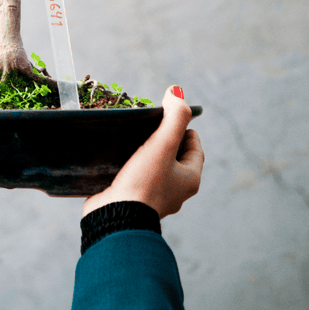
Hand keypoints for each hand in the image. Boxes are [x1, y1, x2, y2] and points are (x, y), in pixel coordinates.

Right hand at [83, 85, 204, 218]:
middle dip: (163, 140)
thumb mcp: (162, 145)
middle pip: (173, 157)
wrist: (115, 218)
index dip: (185, 130)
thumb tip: (177, 92)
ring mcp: (152, 196)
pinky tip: (114, 157)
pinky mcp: (131, 199)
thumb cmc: (143, 183)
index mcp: (188, 180)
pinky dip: (128, 166)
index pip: (194, 148)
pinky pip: (133, 177)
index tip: (168, 117)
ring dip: (144, 153)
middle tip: (146, 126)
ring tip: (129, 139)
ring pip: (153, 167)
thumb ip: (173, 118)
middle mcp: (174, 190)